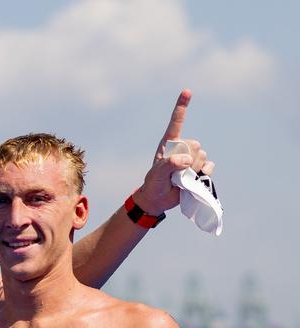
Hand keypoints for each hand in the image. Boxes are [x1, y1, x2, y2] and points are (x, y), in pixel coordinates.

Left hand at [133, 89, 214, 215]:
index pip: (177, 123)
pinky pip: (209, 166)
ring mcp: (192, 158)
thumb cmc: (154, 184)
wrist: (159, 200)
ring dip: (193, 169)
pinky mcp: (200, 169)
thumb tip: (186, 159)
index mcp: (169, 144)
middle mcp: (182, 148)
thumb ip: (168, 164)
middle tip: (174, 173)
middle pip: (195, 145)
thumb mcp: (156, 174)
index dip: (182, 107)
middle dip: (187, 159)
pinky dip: (204, 173)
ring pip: (202, 156)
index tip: (187, 91)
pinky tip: (195, 179)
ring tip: (180, 178)